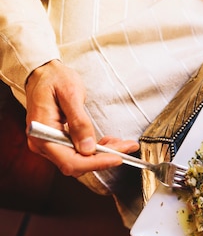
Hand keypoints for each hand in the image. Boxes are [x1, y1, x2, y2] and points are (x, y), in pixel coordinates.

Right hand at [25, 60, 137, 176]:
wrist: (44, 72)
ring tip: (122, 143)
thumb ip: (79, 122)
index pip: (71, 161)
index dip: (96, 163)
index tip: (117, 158)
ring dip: (102, 154)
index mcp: (43, 134)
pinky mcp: (57, 140)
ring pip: (79, 159)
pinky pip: (77, 151)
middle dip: (104, 157)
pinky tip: (108, 142)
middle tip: (127, 147)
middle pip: (77, 163)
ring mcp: (49, 143)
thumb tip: (88, 147)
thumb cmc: (54, 78)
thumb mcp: (70, 94)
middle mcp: (43, 144)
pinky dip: (94, 148)